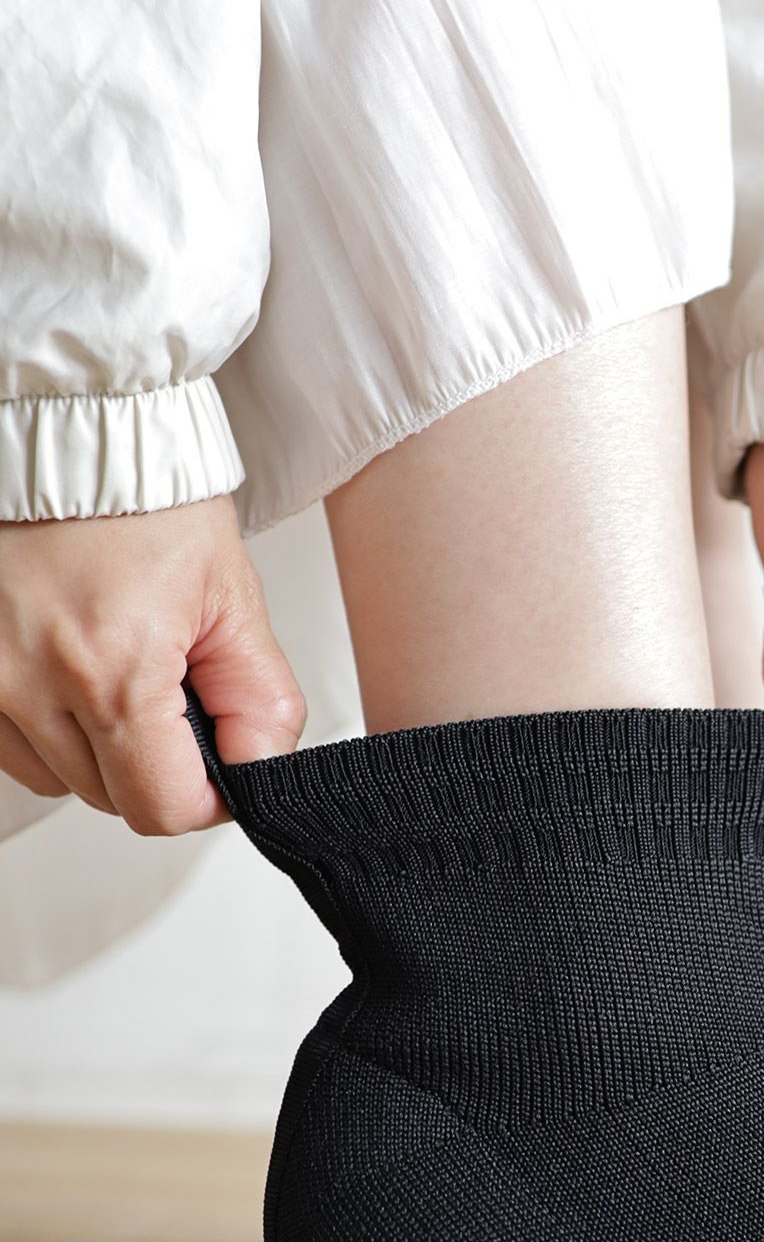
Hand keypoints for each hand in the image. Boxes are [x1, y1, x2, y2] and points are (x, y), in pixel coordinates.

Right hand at [0, 497, 303, 832]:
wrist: (71, 434)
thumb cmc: (145, 499)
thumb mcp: (232, 597)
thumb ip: (260, 699)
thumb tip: (261, 769)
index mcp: (111, 668)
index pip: (161, 807)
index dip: (206, 799)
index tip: (220, 768)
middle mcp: (29, 680)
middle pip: (109, 798)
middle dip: (154, 764)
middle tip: (172, 692)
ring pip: (54, 778)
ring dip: (97, 750)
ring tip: (118, 670)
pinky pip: (7, 743)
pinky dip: (47, 726)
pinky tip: (73, 671)